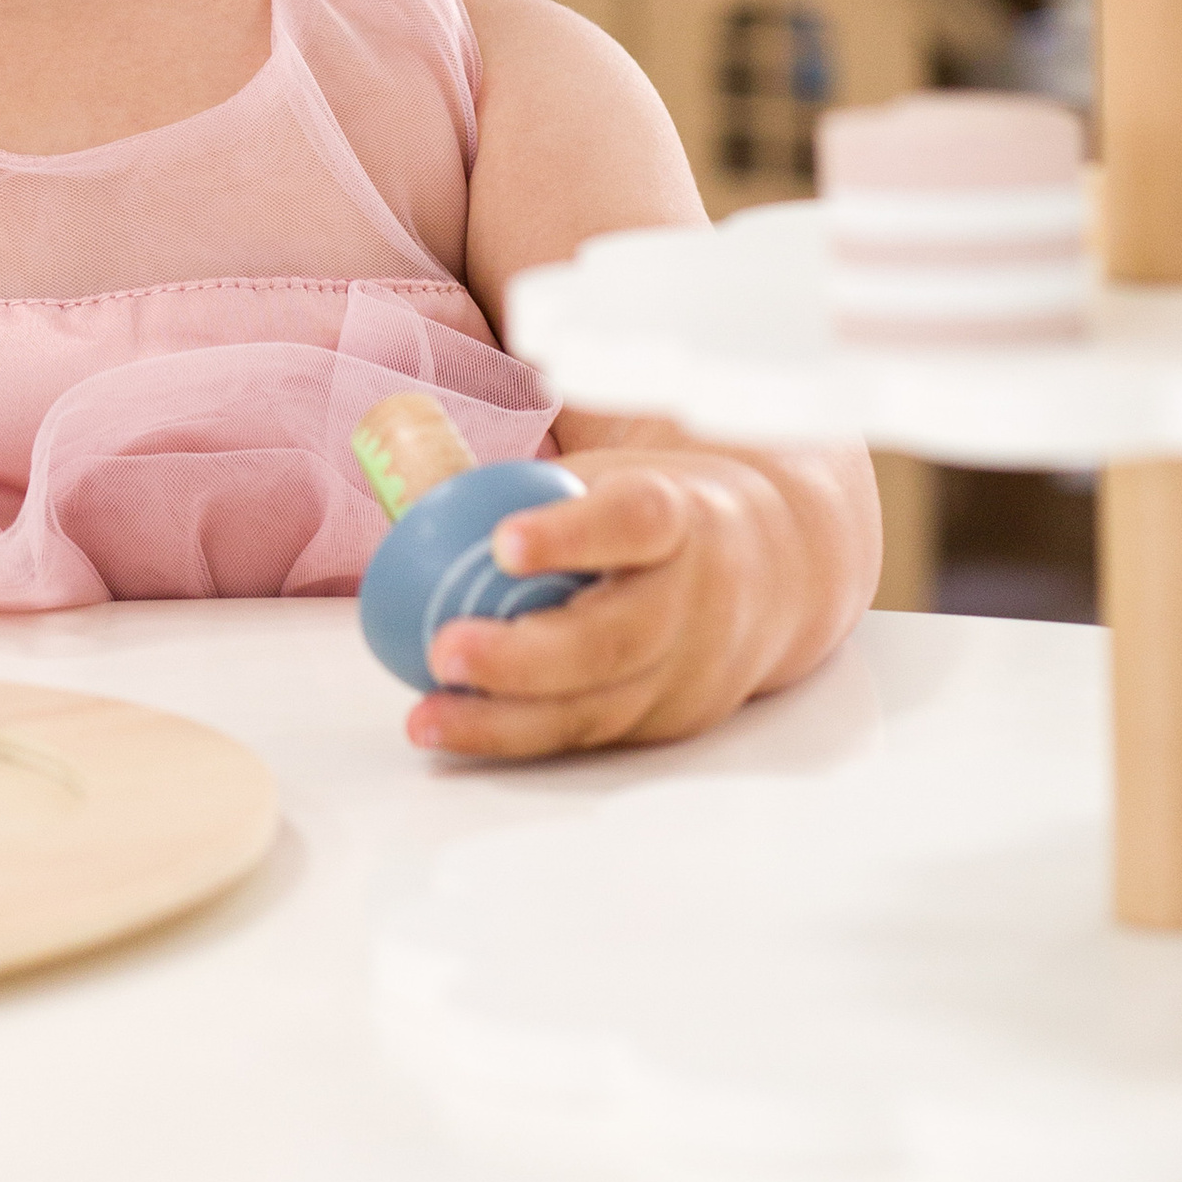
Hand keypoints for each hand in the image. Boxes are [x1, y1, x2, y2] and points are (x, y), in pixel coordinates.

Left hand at [405, 454, 774, 760]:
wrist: (783, 570)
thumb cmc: (661, 513)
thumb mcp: (622, 475)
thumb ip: (534, 479)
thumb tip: (398, 443)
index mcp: (680, 517)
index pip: (635, 521)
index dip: (572, 534)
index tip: (504, 542)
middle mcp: (693, 600)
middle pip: (613, 638)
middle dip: (525, 656)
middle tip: (444, 648)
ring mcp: (686, 673)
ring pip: (596, 705)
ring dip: (503, 718)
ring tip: (426, 715)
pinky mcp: (668, 722)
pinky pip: (588, 736)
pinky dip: (517, 737)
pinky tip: (454, 731)